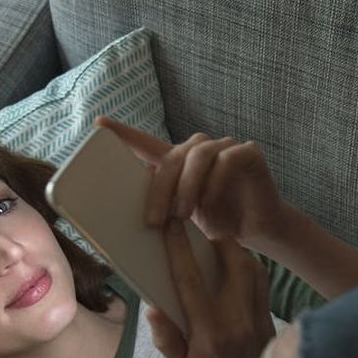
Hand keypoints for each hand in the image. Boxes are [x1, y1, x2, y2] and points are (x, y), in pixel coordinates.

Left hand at [94, 117, 281, 246]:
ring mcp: (226, 148)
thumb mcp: (185, 219)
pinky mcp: (249, 153)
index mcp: (181, 163)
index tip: (99, 126)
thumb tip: (136, 220)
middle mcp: (202, 149)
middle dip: (160, 188)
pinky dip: (216, 183)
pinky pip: (227, 160)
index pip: (148, 144)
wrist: (259, 232)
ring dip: (187, 186)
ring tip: (182, 215)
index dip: (124, 134)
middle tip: (154, 220)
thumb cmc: (220, 224)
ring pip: (198, 155)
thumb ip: (165, 209)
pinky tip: (211, 204)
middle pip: (173, 155)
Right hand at [146, 219, 275, 357]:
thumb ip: (168, 340)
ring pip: (253, 270)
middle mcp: (237, 321)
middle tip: (201, 231)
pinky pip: (263, 287)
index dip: (178, 248)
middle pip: (231, 262)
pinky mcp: (271, 325)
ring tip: (221, 246)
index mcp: (208, 333)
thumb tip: (153, 308)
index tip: (170, 225)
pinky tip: (241, 270)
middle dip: (216, 240)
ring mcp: (258, 321)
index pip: (190, 279)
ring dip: (237, 253)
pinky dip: (252, 271)